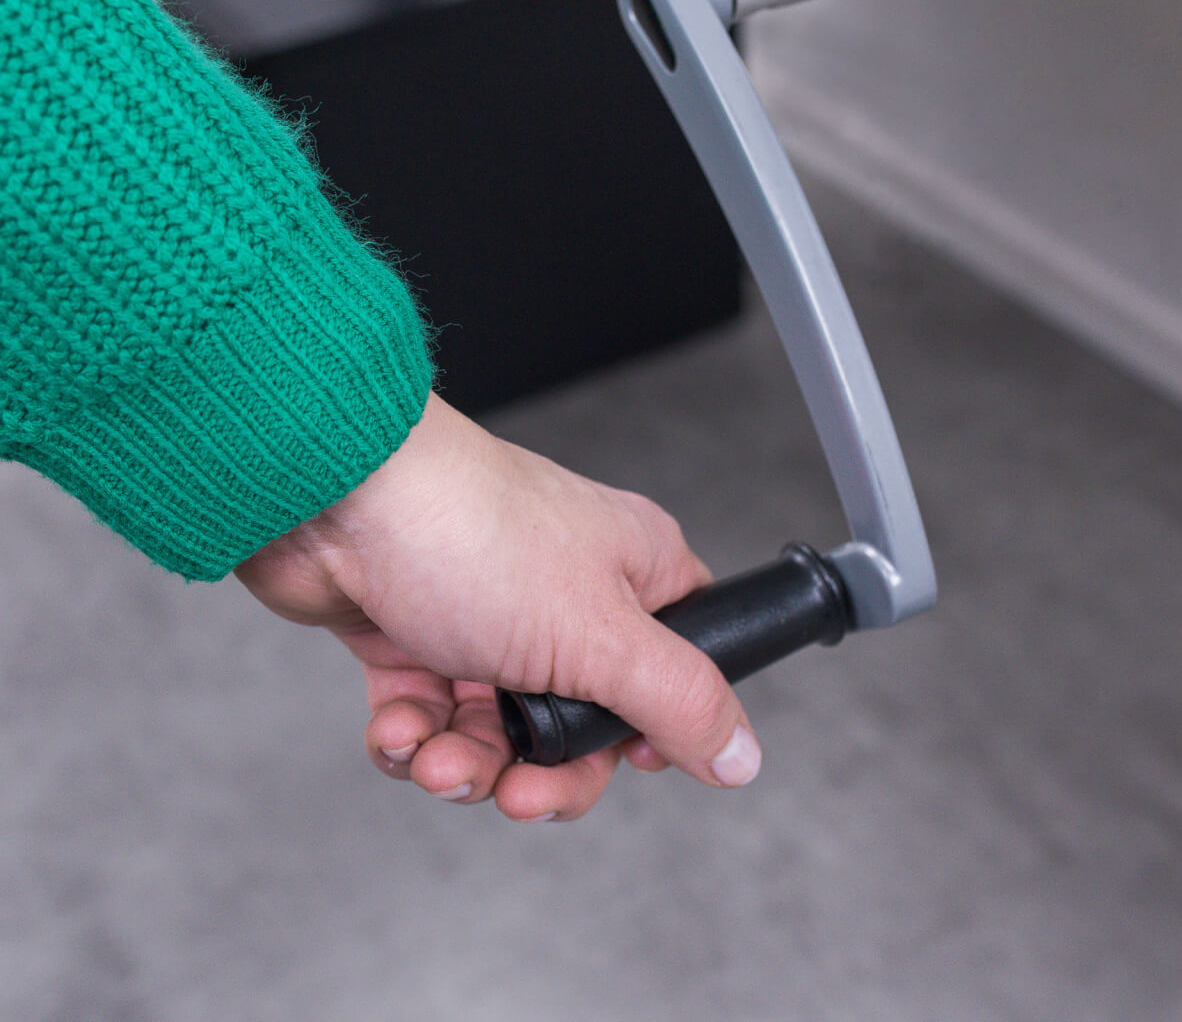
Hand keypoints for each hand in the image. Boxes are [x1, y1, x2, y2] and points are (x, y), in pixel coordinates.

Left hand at [234, 393, 761, 820]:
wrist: (336, 496)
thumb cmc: (470, 532)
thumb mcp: (600, 634)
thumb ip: (679, 700)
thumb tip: (740, 753)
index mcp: (632, 575)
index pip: (677, 668)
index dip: (650, 728)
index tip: (619, 760)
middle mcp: (565, 594)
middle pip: (580, 723)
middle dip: (540, 772)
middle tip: (514, 790)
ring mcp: (489, 615)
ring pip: (497, 730)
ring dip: (462, 760)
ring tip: (432, 755)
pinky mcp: (418, 634)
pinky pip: (430, 717)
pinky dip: (411, 737)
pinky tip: (396, 727)